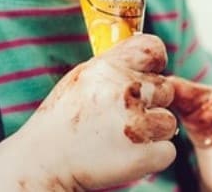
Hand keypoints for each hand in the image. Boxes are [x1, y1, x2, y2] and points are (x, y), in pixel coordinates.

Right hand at [0, 34, 178, 190]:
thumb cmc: (63, 120)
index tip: (147, 75)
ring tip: (121, 139)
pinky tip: (125, 156)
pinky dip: (152, 157)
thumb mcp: (82, 79)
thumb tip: (147, 53)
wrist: (44, 162)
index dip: (155, 63)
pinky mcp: (143, 154)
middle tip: (122, 118)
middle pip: (165, 89)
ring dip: (152, 132)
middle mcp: (123, 90)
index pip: (152, 49)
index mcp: (107, 68)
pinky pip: (167, 151)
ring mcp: (134, 123)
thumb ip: (114, 65)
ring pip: (168, 122)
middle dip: (151, 104)